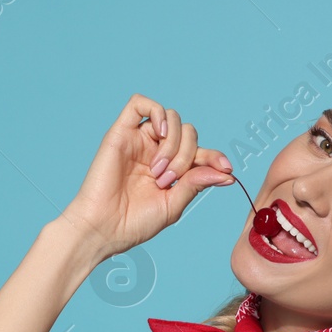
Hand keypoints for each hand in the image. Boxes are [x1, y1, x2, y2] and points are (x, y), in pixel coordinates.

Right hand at [61, 93, 234, 259]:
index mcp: (171, 170)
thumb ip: (196, 183)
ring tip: (157, 170)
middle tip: (169, 180)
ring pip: (171, 118)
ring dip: (173, 144)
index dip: (215, 156)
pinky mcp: (120, 133)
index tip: (227, 169)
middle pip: (188, 132)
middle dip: (187, 155)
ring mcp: (139, 141)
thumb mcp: (173, 205)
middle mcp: (156, 152)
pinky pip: (140, 104)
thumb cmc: (134, 222)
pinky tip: (160, 134)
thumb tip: (227, 173)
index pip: (200, 152)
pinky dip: (157, 112)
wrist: (103, 227)